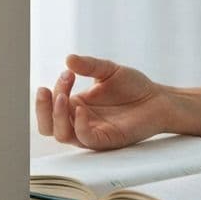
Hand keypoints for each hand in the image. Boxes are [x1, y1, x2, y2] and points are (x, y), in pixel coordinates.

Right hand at [35, 54, 175, 150]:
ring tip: (63, 97)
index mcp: (77, 106)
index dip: (54, 89)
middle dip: (42, 109)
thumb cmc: (133, 87)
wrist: (158, 99)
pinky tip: (83, 110)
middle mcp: (80, 121)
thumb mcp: (108, 70)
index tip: (68, 72)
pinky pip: (85, 139)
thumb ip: (89, 65)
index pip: (52, 105)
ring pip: (62, 135)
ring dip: (57, 116)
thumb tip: (68, 58)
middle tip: (46, 90)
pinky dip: (79, 126)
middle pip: (48, 126)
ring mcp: (92, 132)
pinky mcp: (106, 140)